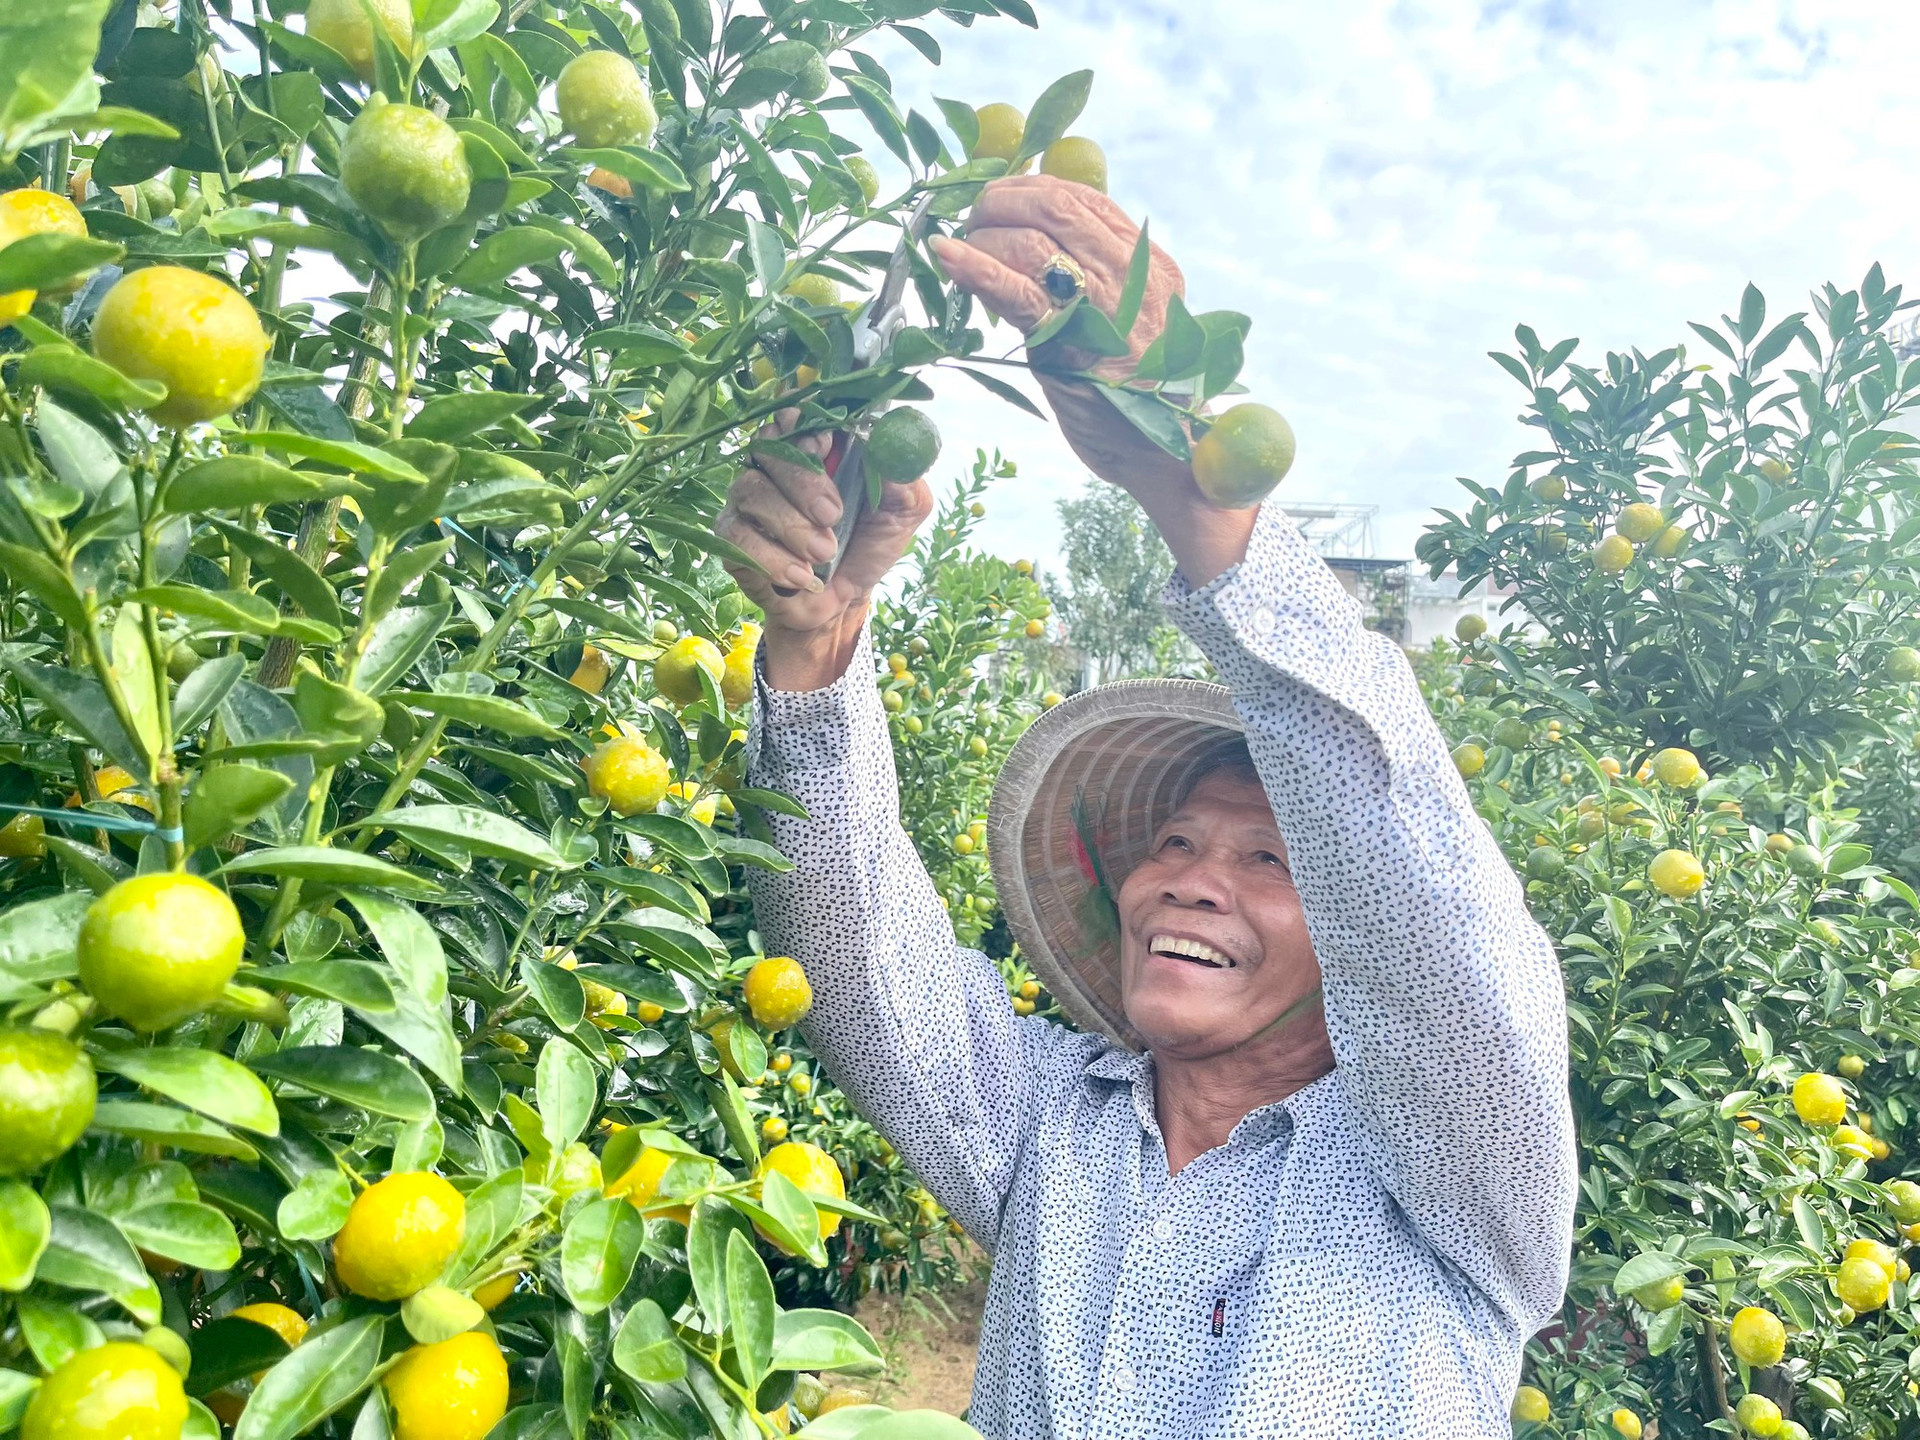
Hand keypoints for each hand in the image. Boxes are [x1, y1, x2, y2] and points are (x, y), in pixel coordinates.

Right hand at [717, 408, 932, 689]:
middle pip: (768, 447)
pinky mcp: (732, 537)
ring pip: (750, 491)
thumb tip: (892, 442)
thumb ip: (901, 475)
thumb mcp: (902, 511)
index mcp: (815, 448)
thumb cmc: (868, 544)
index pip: (796, 415)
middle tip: (831, 515)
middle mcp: (775, 466)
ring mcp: (749, 500)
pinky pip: (737, 536)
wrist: (843, 602)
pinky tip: (801, 577)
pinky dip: (771, 559)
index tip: (824, 447)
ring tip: (823, 554)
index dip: (805, 425)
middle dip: (802, 482)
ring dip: (790, 526)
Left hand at [929, 176, 1253, 584]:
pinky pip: (1018, 291)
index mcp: (1150, 264)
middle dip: (1001, 201)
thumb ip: (1099, 280)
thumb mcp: (1129, 321)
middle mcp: (1135, 275)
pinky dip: (975, 267)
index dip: (1031, 188)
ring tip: (959, 249)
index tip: (998, 201)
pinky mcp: (1072, 343)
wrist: (1167, 457)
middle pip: (1056, 205)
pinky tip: (946, 255)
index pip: (1085, 198)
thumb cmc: (1140, 393)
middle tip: (970, 220)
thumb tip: (1042, 241)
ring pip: (1034, 238)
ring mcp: (1105, 307)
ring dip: (983, 235)